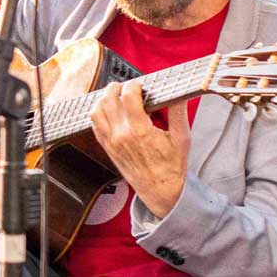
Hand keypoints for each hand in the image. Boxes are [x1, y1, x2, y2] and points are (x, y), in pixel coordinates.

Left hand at [90, 80, 189, 218]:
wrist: (161, 192)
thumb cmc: (172, 167)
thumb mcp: (181, 139)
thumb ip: (179, 113)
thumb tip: (180, 93)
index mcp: (140, 131)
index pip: (128, 97)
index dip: (132, 85)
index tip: (139, 84)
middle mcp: (121, 135)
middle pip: (108, 100)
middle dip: (116, 88)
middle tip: (125, 86)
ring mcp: (111, 142)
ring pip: (96, 112)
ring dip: (103, 99)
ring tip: (114, 95)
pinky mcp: (107, 148)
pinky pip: (95, 125)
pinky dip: (98, 114)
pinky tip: (108, 110)